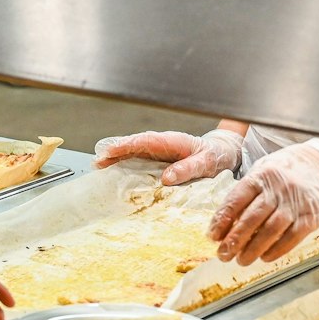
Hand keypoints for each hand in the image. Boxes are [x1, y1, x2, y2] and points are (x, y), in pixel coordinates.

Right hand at [93, 128, 243, 185]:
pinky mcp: (158, 160)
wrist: (221, 154)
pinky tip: (114, 172)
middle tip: (97, 162)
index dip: (125, 146)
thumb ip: (188, 168)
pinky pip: (138, 161)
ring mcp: (158, 152)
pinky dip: (125, 164)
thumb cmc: (214, 156)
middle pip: (133, 145)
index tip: (110, 151)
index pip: (144, 141)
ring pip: (133, 153)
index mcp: (171, 141)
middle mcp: (161, 144)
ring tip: (99, 167)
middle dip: (114, 152)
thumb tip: (167, 178)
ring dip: (116, 159)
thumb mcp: (206, 163)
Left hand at [209, 139, 318, 265]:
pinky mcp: (311, 217)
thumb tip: (225, 221)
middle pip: (251, 219)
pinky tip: (265, 257)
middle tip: (223, 254)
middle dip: (234, 240)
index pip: (236, 200)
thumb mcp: (264, 170)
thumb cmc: (289, 170)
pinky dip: (276, 250)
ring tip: (241, 260)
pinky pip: (291, 238)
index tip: (212, 236)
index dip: (222, 220)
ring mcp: (295, 204)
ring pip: (270, 231)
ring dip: (253, 249)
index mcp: (261, 176)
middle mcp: (278, 189)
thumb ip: (246, 192)